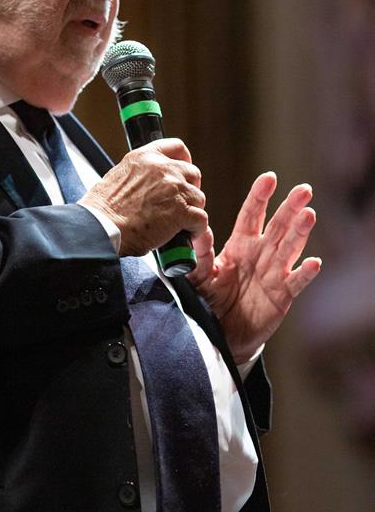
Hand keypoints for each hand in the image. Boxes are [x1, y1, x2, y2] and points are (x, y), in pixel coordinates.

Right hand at [79, 138, 208, 256]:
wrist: (103, 227)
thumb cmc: (104, 209)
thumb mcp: (118, 176)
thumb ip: (139, 175)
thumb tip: (147, 185)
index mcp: (145, 158)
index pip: (176, 147)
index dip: (185, 160)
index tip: (184, 171)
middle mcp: (163, 169)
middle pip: (193, 173)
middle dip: (189, 189)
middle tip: (180, 203)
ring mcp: (174, 189)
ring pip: (198, 198)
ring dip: (191, 211)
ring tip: (179, 223)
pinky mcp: (181, 211)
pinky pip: (201, 219)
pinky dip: (196, 229)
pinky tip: (186, 234)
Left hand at [189, 172, 321, 363]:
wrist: (222, 332)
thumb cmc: (210, 299)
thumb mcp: (201, 276)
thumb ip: (200, 255)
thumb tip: (198, 230)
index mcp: (240, 245)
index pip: (251, 215)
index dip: (260, 197)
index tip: (269, 178)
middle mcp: (261, 254)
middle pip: (278, 226)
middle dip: (290, 207)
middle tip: (303, 190)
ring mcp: (274, 273)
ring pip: (290, 248)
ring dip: (300, 232)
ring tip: (309, 214)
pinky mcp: (282, 295)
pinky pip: (296, 281)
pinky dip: (305, 273)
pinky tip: (313, 262)